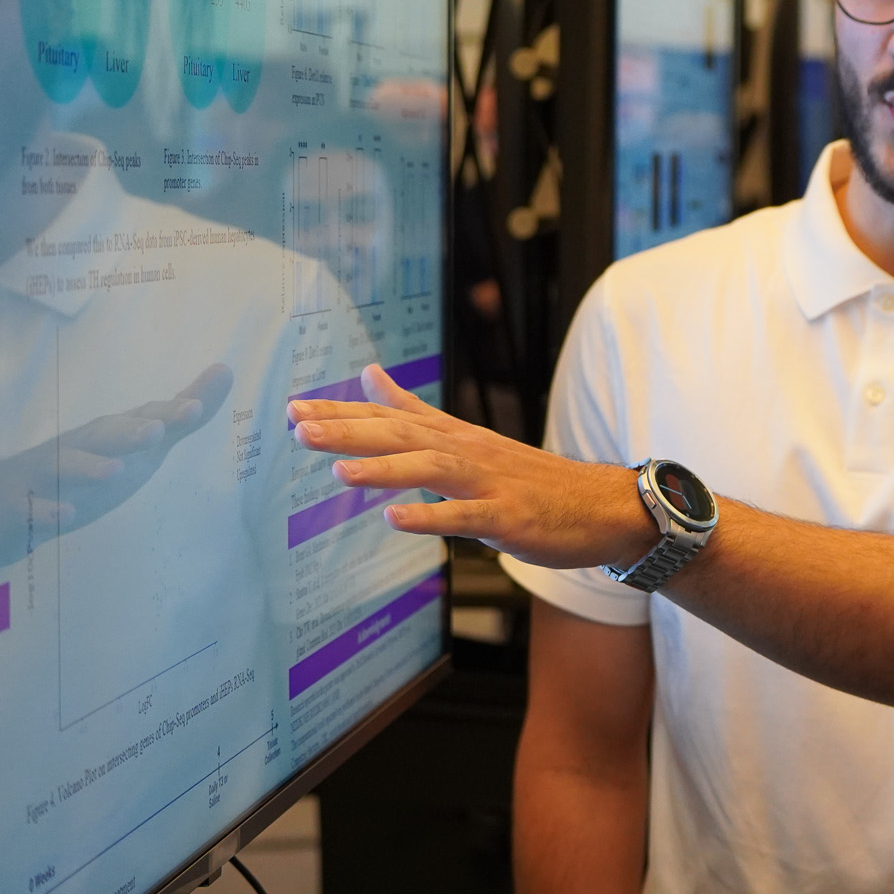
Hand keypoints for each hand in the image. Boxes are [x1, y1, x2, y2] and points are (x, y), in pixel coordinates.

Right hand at [0, 363, 233, 578]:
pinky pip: (30, 510)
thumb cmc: (83, 468)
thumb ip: (180, 415)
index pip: (140, 418)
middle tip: (155, 433)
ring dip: (88, 468)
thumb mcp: (138, 444)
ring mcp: (44, 476)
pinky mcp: (18, 508)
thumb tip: (225, 371)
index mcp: (107, 434)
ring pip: (64, 468)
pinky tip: (65, 516)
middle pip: (103, 436)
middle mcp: (77, 447)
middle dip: (128, 432)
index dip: (167, 414)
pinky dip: (46, 512)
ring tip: (114, 471)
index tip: (196, 407)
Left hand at [289, 364, 657, 567]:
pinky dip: (430, 516)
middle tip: (298, 429)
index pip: (390, 417)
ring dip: (385, 469)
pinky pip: (465, 517)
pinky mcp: (507, 517)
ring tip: (339, 470)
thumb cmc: (530, 478)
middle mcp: (467, 451)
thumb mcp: (468, 438)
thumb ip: (415, 409)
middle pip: (402, 436)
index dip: (342, 412)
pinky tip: (395, 519)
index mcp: (454, 436)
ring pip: (431, 469)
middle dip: (349, 431)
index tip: (293, 410)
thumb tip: (369, 374)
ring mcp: (488, 484)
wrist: (600, 506)